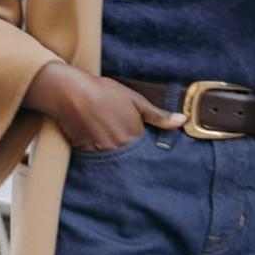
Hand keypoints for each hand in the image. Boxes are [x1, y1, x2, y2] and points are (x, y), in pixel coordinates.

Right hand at [22, 63, 185, 150]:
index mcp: (134, 136)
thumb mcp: (136, 100)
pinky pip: (99, 160)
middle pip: (132, 160)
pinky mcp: (87, 153)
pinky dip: (101, 155)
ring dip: (118, 157)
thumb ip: (159, 115)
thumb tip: (182, 121)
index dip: (148, 150)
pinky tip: (100, 144)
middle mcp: (120, 148)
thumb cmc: (105, 93)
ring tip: (113, 144)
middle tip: (130, 149)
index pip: (148, 153)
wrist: (71, 93)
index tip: (149, 149)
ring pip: (116, 162)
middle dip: (134, 158)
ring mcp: (102, 152)